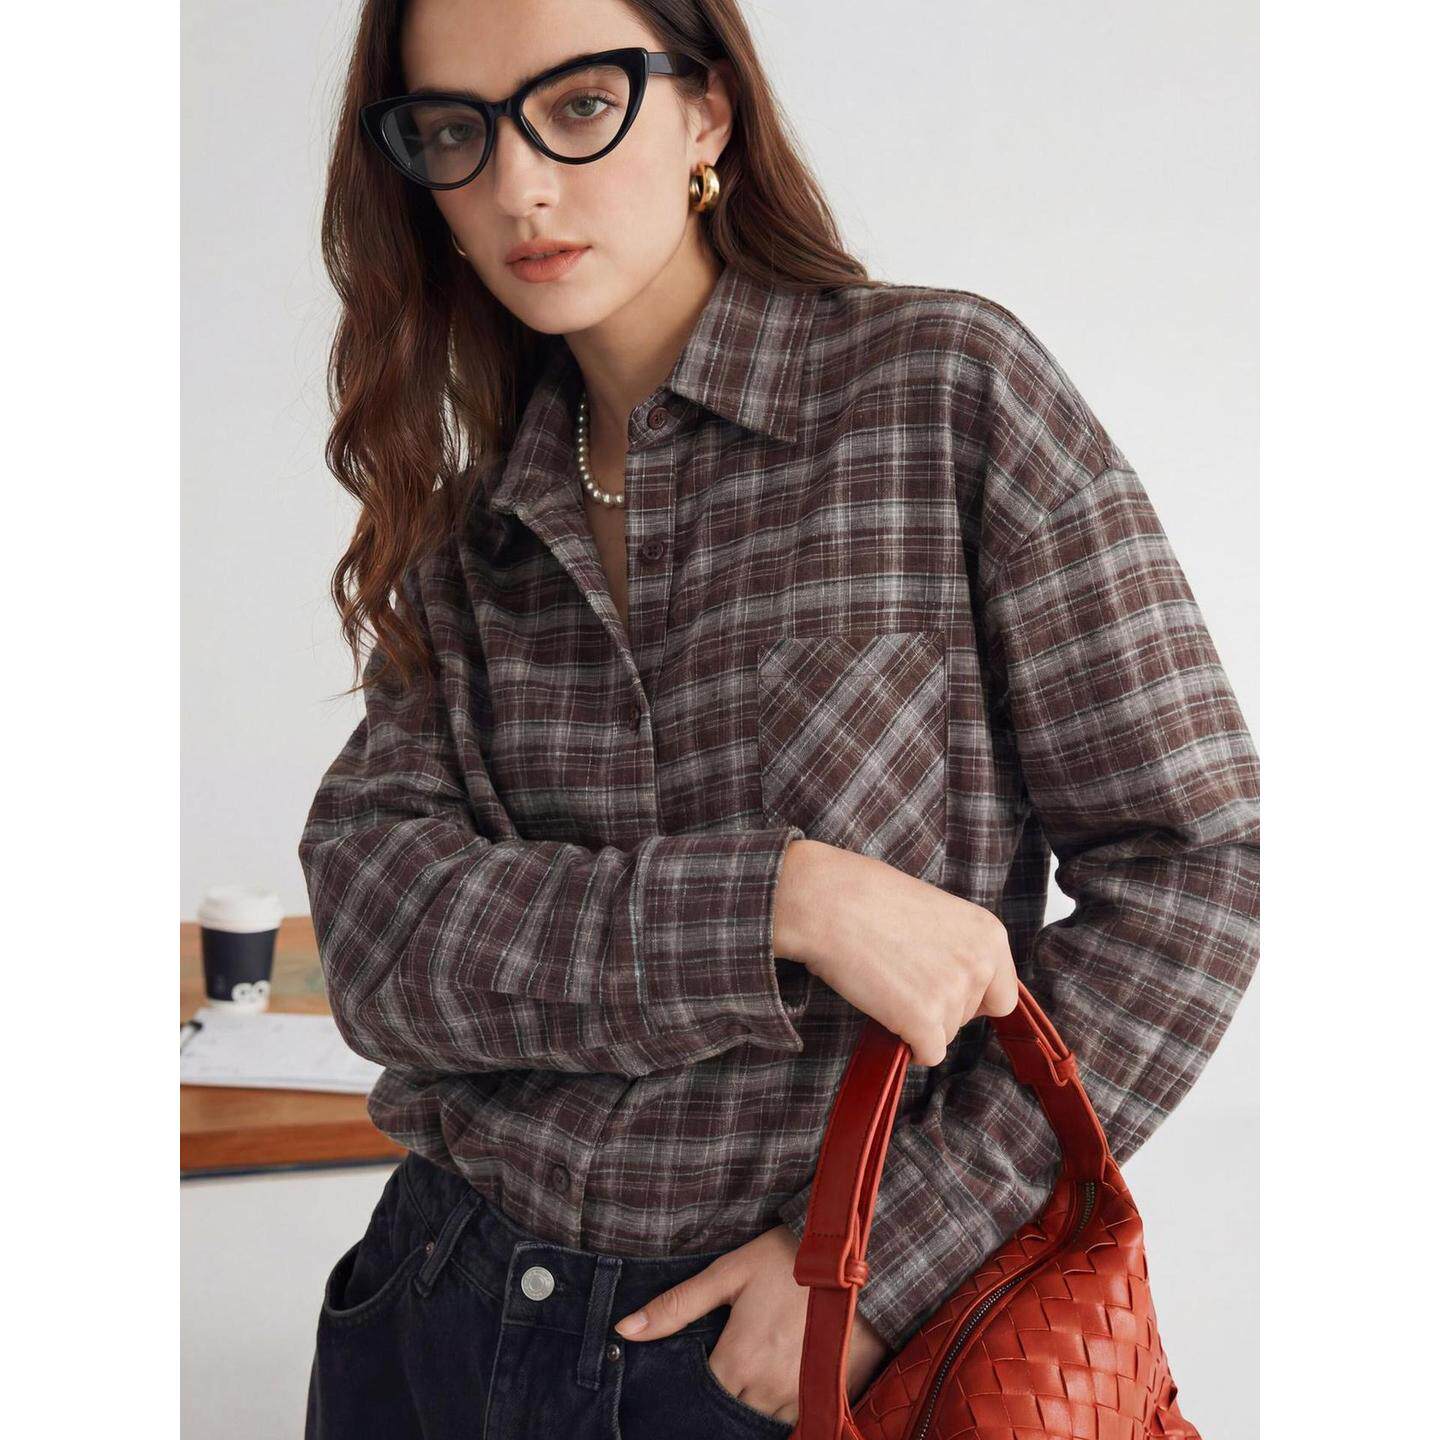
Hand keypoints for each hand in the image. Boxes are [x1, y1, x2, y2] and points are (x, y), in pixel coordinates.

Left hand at [611, 1223, 891, 1425]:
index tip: (691, 1378)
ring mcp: (802, 1397)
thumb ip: (677, 1306)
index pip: (701, 1401)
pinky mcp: (831, 1396)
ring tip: (750, 1373)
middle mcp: (768, 1389)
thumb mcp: (729, 1273)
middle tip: (725, 1371)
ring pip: (764, 1422)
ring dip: (752, 1405)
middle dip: (721, 1401)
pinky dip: (782, 1407)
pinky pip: (797, 1420)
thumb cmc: (790, 1259)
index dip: (691, 1393)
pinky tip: (776, 1382)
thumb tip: (625, 1329)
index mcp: (739, 1362)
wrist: (862, 1256)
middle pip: (731, 1416)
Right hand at [775, 839, 1019, 1064]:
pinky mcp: (923, 1019)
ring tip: (887, 986)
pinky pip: (928, 1054)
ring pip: (945, 1035)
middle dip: (939, 1008)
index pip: (1002, 995)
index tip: (945, 993)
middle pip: (970, 1017)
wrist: (828, 902)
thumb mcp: (936, 911)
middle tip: (902, 980)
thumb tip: (958, 983)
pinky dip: (909, 1047)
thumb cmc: (869, 898)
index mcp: (989, 934)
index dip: (972, 999)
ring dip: (918, 1023)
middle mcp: (980, 964)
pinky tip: (887, 1019)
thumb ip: (958, 946)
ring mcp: (953, 993)